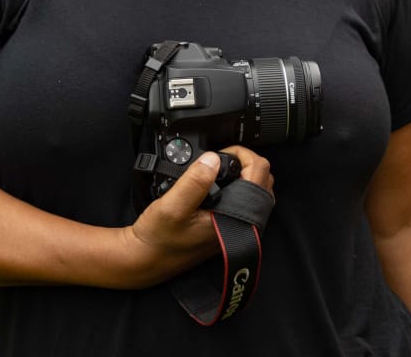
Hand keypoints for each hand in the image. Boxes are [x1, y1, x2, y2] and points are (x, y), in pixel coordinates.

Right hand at [120, 145, 273, 287]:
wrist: (146, 259)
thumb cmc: (158, 239)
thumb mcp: (172, 206)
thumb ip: (194, 182)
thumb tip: (213, 159)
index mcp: (236, 218)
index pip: (259, 174)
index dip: (241, 154)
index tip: (220, 152)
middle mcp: (243, 224)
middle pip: (263, 180)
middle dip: (245, 162)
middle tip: (220, 157)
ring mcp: (238, 226)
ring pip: (256, 190)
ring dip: (243, 174)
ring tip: (219, 167)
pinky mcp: (230, 225)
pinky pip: (245, 200)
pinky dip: (237, 185)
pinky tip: (218, 183)